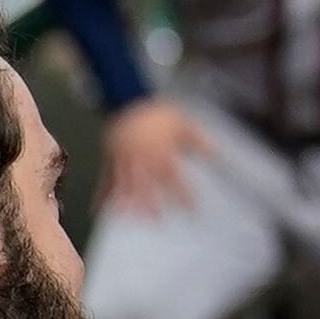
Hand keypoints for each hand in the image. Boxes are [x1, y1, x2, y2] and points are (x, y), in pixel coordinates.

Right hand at [105, 98, 217, 215]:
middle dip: (150, 201)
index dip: (182, 192)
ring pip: (124, 182)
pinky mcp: (111, 158)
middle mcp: (141, 155)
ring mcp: (124, 157)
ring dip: (127, 201)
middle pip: (146, 181)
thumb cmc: (159, 114)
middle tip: (156, 220)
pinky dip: (102, 193)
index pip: (173, 175)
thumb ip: (201, 142)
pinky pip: (106, 177)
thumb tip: (220, 157)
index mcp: (160, 149)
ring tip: (128, 217)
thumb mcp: (184, 124)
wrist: (130, 98)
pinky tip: (99, 208)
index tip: (191, 208)